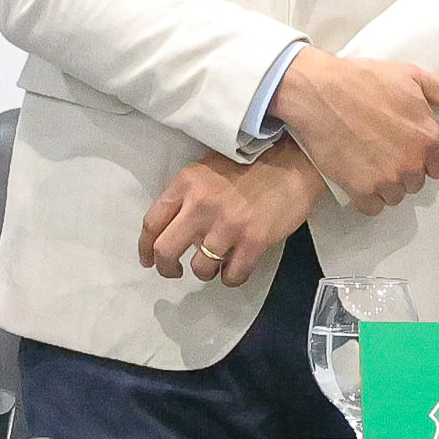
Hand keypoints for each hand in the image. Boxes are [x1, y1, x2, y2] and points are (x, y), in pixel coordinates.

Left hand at [139, 144, 319, 291]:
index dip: (146, 247)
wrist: (293, 160)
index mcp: (186, 183)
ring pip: (200, 267)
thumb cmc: (251, 162)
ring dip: (205, 272)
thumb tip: (175, 226)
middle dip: (166, 268)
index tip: (148, 259)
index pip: (152, 222)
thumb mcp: (207, 168)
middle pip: (167, 250)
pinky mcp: (253, 240)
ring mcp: (227, 224)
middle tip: (173, 272)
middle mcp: (201, 205)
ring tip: (214, 265)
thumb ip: (188, 194)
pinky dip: (231, 278)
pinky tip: (234, 270)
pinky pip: (232, 275)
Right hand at [268, 45, 438, 216]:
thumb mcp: (410, 76)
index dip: (423, 157)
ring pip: (395, 196)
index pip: (438, 167)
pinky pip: (372, 207)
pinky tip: (357, 176)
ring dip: (386, 185)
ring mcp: (386, 179)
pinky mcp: (360, 189)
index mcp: (428, 139)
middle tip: (383, 150)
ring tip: (368, 163)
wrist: (319, 92)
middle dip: (403, 170)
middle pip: (415, 182)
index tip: (406, 147)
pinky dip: (366, 197)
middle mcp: (412, 164)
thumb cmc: (364, 80)